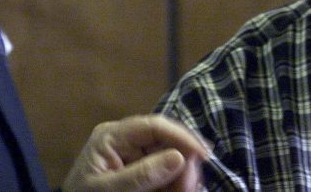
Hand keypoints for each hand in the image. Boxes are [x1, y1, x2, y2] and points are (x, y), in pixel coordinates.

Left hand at [62, 114, 210, 191]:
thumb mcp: (108, 190)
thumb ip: (141, 175)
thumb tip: (179, 157)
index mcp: (112, 136)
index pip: (154, 126)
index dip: (181, 136)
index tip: (202, 154)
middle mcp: (126, 140)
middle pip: (167, 140)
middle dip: (184, 161)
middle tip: (192, 185)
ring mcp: (135, 154)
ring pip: (171, 155)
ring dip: (183, 174)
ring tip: (185, 190)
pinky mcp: (142, 169)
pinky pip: (167, 170)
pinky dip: (177, 182)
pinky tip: (181, 190)